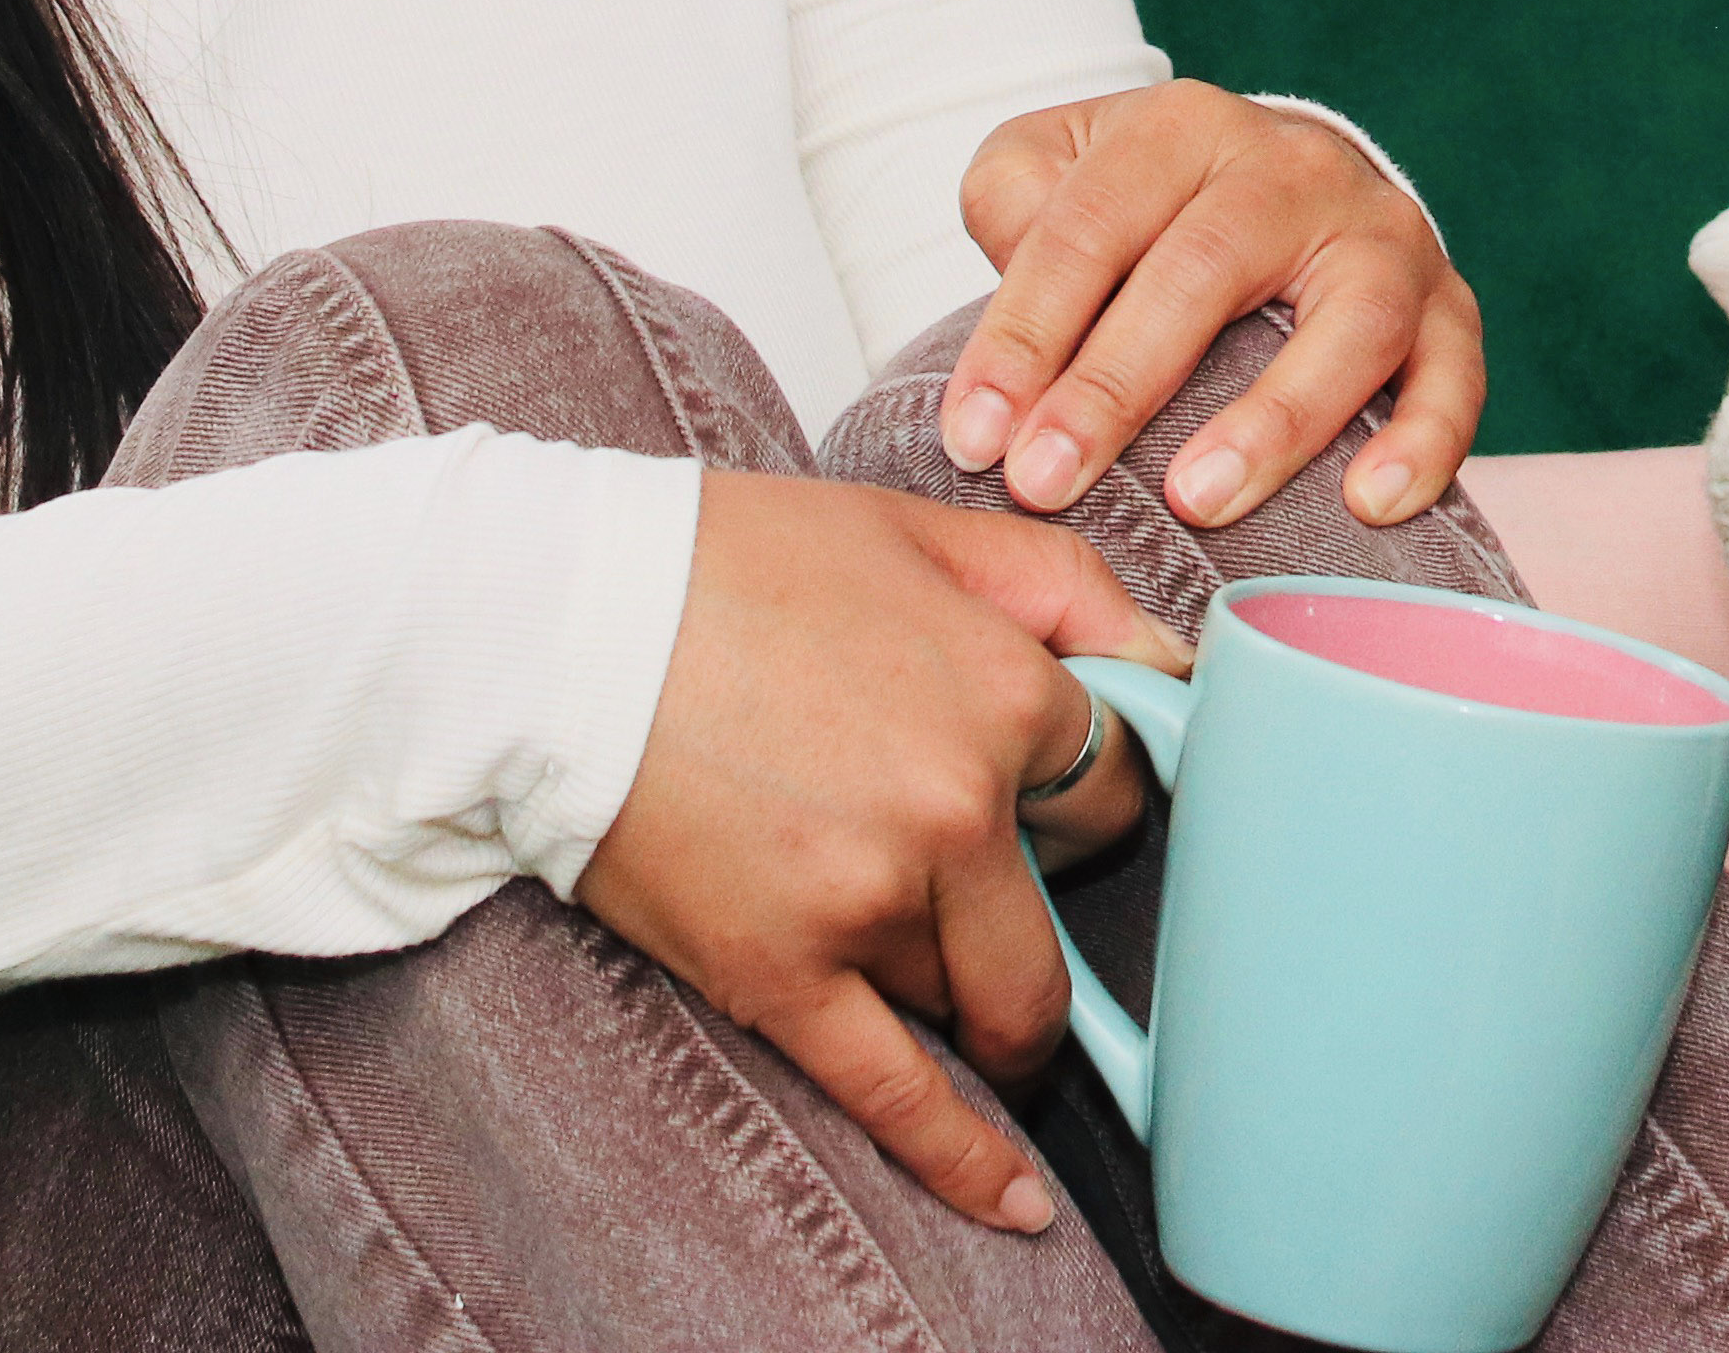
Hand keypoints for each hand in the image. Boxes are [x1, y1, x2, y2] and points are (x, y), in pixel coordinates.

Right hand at [581, 473, 1183, 1229]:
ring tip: (890, 921)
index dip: (1084, 794)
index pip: (1117, 788)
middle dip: (1035, 906)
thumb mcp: (925, 528)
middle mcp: (959, 809)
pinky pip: (900, 1095)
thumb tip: (1174, 662)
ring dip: (953, 974)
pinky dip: (965, 1158)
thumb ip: (1069, 587)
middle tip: (981, 875)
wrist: (554, 626)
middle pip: (1059, 918)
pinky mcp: (783, 976)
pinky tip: (1017, 1200)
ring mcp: (872, 904)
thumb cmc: (729, 564)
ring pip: (974, 992)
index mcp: (1005, 693)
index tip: (1054, 800)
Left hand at [932, 79, 1481, 530]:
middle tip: (1047, 483)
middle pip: (1204, 270)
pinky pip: (1455, 373)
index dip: (1023, 336)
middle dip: (1115, 387)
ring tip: (1198, 502)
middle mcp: (1292, 167)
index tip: (973, 441)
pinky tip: (1371, 505)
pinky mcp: (1448, 303)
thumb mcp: (1057, 167)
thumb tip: (1008, 330)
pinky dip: (1425, 440)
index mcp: (1181, 127)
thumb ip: (1012, 209)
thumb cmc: (1147, 205)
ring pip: (1347, 322)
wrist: (1281, 181)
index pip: (1090, 226)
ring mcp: (1382, 234)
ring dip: (1273, 420)